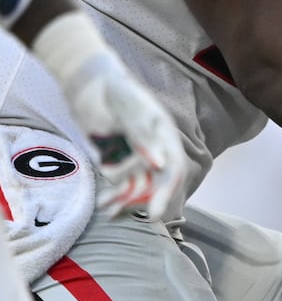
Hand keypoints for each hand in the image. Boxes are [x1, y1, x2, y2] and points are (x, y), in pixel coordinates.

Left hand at [61, 48, 186, 219]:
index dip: (167, 190)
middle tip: (149, 218)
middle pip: (160, 180)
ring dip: (126, 199)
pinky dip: (115, 195)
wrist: (88, 81)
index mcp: (163, 132)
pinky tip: (105, 205)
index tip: (156, 212)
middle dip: (154, 200)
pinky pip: (123, 182)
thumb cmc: (111, 87)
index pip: (173, 166)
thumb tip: (159, 162)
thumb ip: (143, 133)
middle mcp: (155, 145)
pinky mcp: (122, 157)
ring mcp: (138, 153)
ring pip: (139, 184)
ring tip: (106, 208)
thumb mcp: (127, 106)